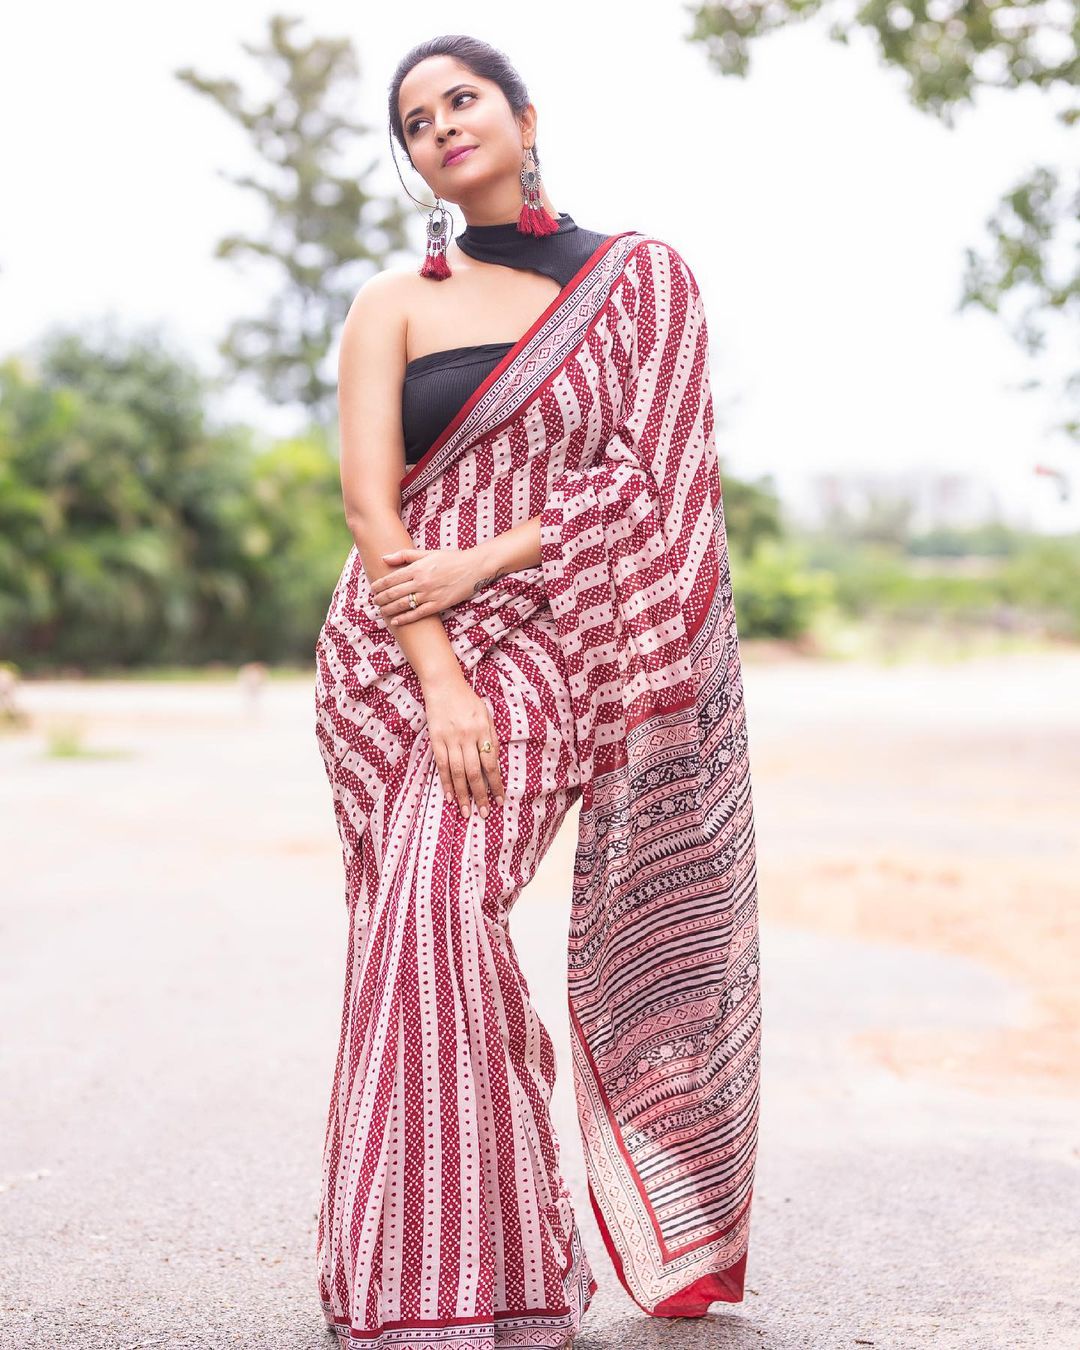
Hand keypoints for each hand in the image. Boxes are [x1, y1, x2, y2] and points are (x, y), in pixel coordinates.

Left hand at [371, 547, 481, 626]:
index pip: (391, 579)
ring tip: (381, 611)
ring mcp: (429, 594)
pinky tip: (395, 621)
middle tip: (373, 602)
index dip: (379, 585)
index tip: (373, 589)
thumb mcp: (428, 553)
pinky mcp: (438, 605)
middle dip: (380, 599)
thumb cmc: (451, 558)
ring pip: (402, 604)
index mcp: (417, 568)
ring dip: (388, 609)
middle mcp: (421, 581)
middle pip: (393, 593)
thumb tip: (384, 558)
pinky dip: (404, 619)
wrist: (473, 567)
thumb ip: (405, 555)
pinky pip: (417, 614)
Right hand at [423, 676, 505, 818]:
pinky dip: (445, 781)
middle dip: (480, 795)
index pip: (491, 763)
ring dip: (462, 794)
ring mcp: (450, 738)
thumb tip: (494, 762)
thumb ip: (491, 737)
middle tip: (484, 813)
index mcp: (483, 730)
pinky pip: (441, 765)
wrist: (443, 685)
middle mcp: (467, 736)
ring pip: (457, 772)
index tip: (499, 800)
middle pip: (474, 772)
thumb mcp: (486, 714)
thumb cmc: (468, 700)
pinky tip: (449, 796)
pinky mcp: (436, 739)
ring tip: (465, 811)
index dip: (496, 784)